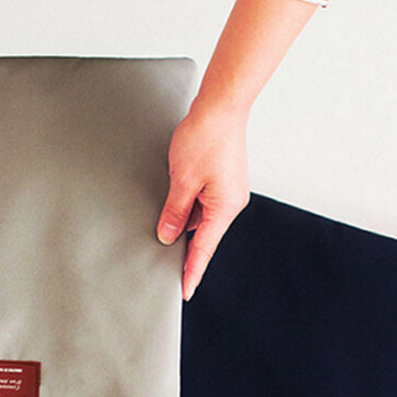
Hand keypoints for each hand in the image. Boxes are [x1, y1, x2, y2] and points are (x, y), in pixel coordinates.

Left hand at [157, 98, 249, 300]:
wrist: (222, 105)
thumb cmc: (206, 137)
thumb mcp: (182, 180)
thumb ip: (175, 212)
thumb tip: (169, 235)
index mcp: (224, 208)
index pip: (203, 250)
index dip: (192, 271)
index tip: (185, 290)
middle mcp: (230, 203)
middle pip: (203, 235)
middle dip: (185, 245)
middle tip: (166, 263)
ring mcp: (228, 192)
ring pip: (201, 217)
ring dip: (184, 220)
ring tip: (166, 218)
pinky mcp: (223, 180)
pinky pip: (204, 202)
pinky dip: (189, 205)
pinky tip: (176, 199)